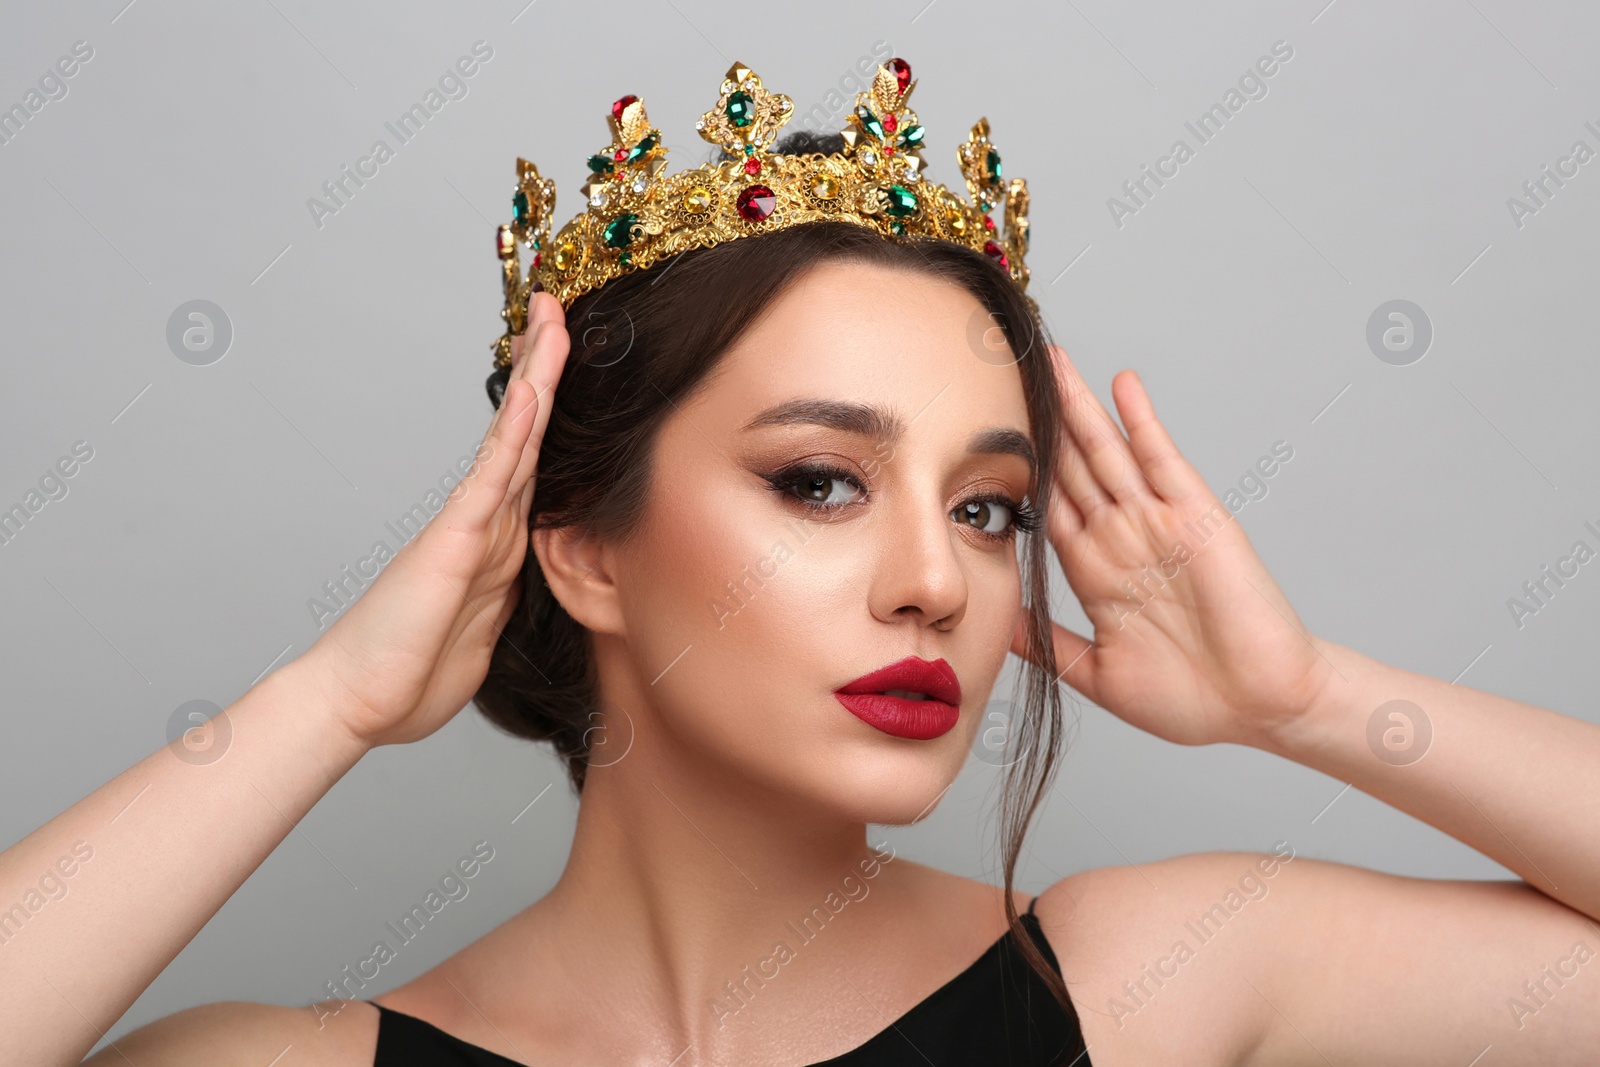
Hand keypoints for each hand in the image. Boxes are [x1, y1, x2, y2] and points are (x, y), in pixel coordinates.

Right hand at [297, 291, 570, 748]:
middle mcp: (483, 523)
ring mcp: (469, 526)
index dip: (550, 414)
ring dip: (537, 377)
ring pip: (514, 438)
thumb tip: (522, 582)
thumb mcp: (482, 635)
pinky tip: (534, 388)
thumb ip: (502, 599)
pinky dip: (516, 429)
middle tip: (556, 310)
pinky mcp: (455, 540)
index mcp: (495, 545)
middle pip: (525, 433)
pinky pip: (493, 474)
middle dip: (544, 369)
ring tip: (551, 319)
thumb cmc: (409, 675)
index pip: (531, 465)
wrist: (354, 704)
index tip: (564, 367)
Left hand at [1010, 346, 1333, 747]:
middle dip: (1039, 419)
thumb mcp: (1095, 671)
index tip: (977, 428)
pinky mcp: (1198, 520)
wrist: (1260, 711)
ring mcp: (1159, 524)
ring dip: (1079, 405)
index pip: (1045, 502)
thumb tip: (991, 620)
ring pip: (1107, 452)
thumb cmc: (1190, 700)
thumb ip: (1045, 642)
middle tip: (1005, 367)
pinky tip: (1122, 384)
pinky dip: (1143, 422)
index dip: (1014, 466)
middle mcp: (1122, 538)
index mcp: (1095, 571)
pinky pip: (1163, 462)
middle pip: (1070, 464)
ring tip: (1051, 357)